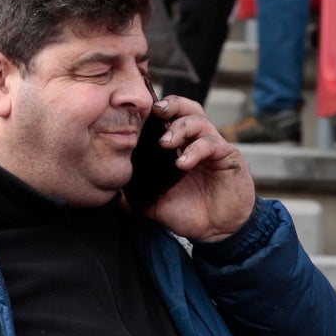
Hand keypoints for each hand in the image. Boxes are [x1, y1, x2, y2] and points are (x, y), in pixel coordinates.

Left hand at [143, 95, 256, 241]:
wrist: (216, 230)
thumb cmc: (188, 212)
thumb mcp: (153, 202)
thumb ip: (133, 193)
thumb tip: (107, 192)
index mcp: (177, 146)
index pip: (167, 117)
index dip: (153, 110)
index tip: (136, 114)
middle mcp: (195, 141)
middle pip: (186, 108)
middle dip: (170, 105)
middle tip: (155, 113)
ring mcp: (212, 147)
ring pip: (199, 120)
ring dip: (179, 127)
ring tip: (165, 144)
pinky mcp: (228, 156)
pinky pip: (212, 143)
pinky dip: (195, 150)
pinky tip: (182, 164)